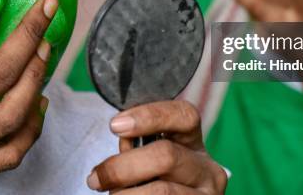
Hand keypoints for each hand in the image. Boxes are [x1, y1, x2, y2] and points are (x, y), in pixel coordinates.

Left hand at [87, 101, 226, 193]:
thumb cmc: (153, 185)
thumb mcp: (149, 162)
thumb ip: (137, 148)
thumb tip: (123, 141)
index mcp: (194, 143)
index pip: (184, 115)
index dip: (150, 115)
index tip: (115, 125)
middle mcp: (208, 169)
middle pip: (166, 155)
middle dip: (123, 166)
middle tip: (95, 178)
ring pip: (162, 191)